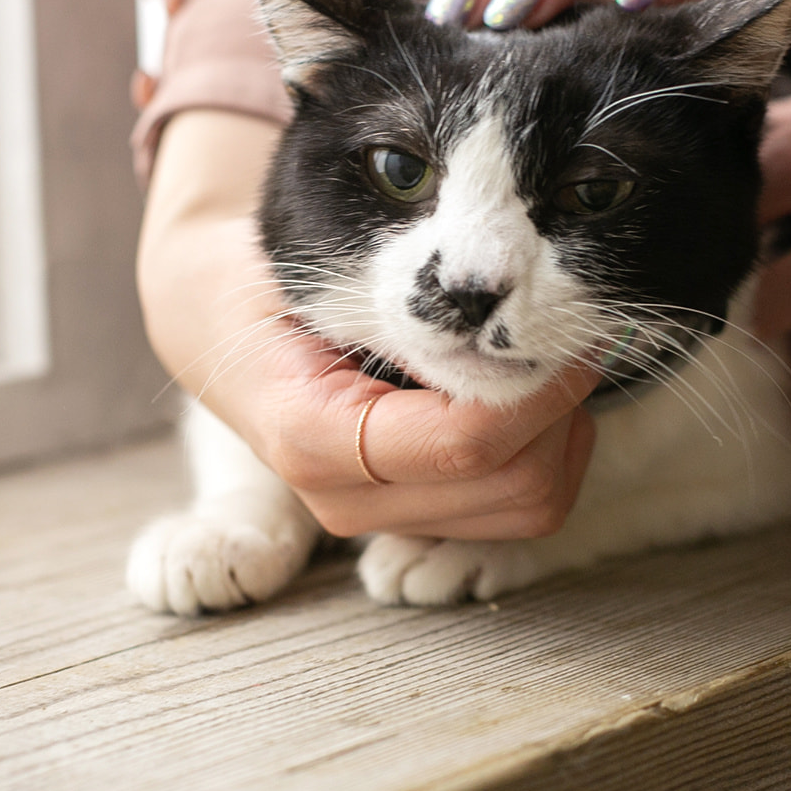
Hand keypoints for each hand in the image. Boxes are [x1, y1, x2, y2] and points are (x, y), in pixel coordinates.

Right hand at [141, 111, 599, 538]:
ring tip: (546, 365)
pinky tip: (527, 399)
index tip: (571, 332)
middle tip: (573, 339)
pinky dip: (546, 453)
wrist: (217, 321)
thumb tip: (508, 323)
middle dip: (560, 410)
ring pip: (529, 507)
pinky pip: (518, 509)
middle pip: (514, 486)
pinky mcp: (413, 519)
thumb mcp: (322, 271)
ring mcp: (381, 519)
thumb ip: (407, 307)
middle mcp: (346, 500)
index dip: (539, 390)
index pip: (465, 444)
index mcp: (313, 439)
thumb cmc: (270, 280)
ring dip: (561, 436)